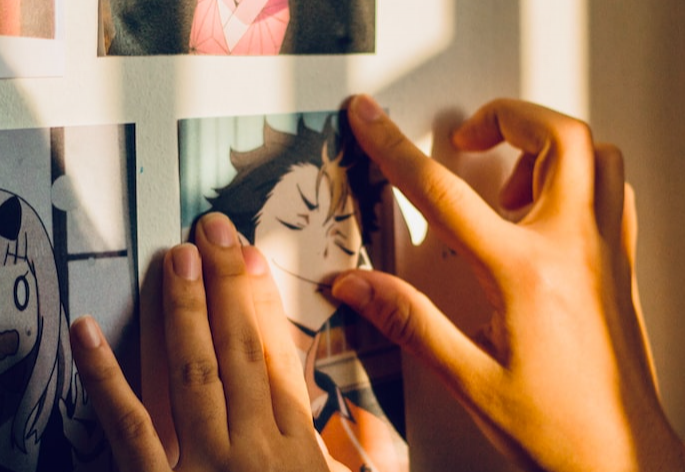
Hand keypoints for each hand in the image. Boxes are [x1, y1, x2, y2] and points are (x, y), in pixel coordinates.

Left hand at [69, 213, 348, 471]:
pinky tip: (85, 332)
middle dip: (227, 281)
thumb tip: (376, 420)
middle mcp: (254, 448)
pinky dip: (104, 377)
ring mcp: (205, 465)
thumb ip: (355, 455)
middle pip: (240, 348)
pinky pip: (129, 426)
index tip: (250, 254)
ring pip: (194, 371)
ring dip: (185, 308)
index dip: (264, 298)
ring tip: (177, 256)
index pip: (279, 356)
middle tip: (213, 229)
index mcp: (297, 448)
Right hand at [333, 95, 684, 471]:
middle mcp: (573, 249)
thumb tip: (355, 284)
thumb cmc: (556, 429)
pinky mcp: (621, 267)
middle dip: (505, 117)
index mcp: (524, 274)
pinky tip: (545, 208)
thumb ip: (408, 321)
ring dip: (546, 144)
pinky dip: (579, 176)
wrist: (625, 462)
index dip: (396, 150)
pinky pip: (612, 191)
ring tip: (505, 174)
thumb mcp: (467, 380)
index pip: (444, 194)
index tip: (371, 120)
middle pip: (556, 138)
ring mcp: (605, 253)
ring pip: (596, 156)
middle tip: (465, 137)